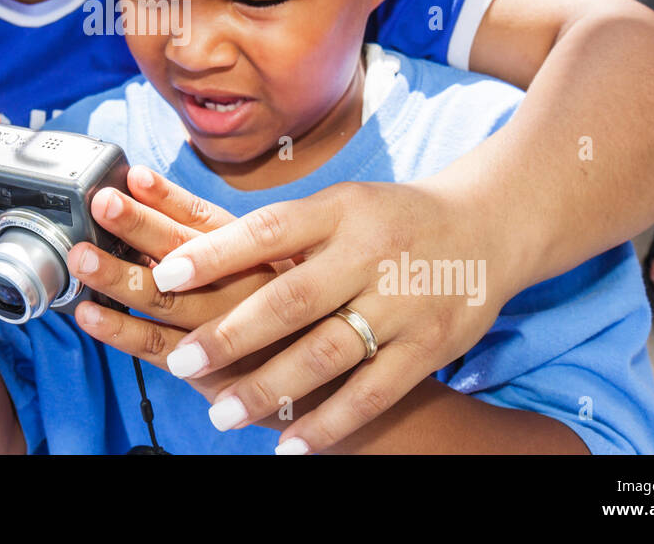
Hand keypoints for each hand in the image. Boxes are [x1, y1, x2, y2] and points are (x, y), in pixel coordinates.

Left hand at [65, 167, 290, 402]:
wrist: (332, 386)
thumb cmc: (295, 317)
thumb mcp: (272, 266)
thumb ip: (219, 240)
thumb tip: (150, 199)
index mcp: (255, 253)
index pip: (205, 219)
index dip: (168, 198)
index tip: (135, 176)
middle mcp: (241, 286)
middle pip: (182, 252)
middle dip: (138, 225)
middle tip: (102, 202)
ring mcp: (225, 331)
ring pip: (164, 300)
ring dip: (119, 277)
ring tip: (82, 257)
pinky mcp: (211, 372)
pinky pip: (159, 349)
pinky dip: (121, 331)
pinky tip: (90, 314)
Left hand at [133, 180, 511, 452]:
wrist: (489, 226)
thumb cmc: (391, 219)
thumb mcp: (341, 206)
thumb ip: (282, 234)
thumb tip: (195, 250)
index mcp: (340, 211)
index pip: (269, 229)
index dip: (216, 253)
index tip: (164, 275)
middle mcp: (370, 254)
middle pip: (292, 297)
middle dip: (232, 333)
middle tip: (180, 360)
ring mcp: (403, 302)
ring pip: (329, 352)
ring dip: (272, 388)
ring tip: (221, 415)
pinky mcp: (430, 345)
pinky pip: (374, 392)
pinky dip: (330, 422)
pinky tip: (290, 446)